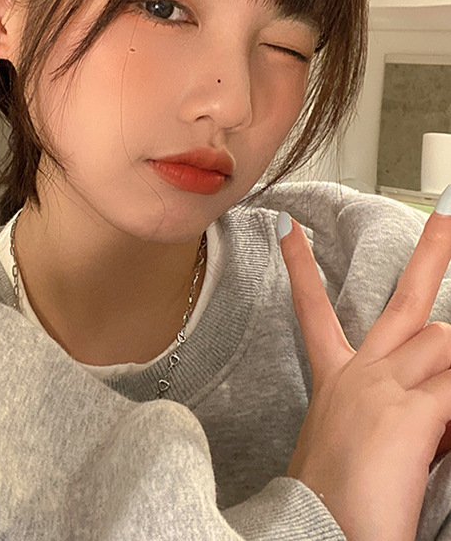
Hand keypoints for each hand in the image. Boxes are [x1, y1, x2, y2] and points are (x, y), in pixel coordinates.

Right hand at [278, 209, 450, 540]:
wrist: (318, 530)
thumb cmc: (335, 493)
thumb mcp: (352, 437)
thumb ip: (395, 402)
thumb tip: (438, 396)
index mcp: (337, 378)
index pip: (313, 309)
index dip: (300, 267)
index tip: (290, 231)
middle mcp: (359, 372)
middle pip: (405, 302)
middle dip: (431, 254)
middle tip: (446, 215)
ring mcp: (384, 385)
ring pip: (445, 343)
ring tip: (436, 417)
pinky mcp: (411, 410)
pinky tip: (441, 431)